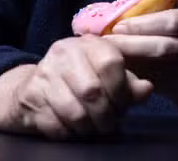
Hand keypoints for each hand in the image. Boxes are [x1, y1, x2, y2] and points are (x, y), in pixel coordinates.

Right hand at [0, 35, 153, 138]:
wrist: (29, 88)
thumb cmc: (77, 80)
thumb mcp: (104, 75)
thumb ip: (128, 82)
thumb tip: (147, 89)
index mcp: (87, 43)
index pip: (111, 63)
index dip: (121, 89)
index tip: (123, 104)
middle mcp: (63, 53)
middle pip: (92, 91)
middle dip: (106, 115)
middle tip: (109, 124)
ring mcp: (44, 74)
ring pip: (74, 112)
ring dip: (88, 128)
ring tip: (93, 129)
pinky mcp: (29, 96)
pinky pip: (55, 125)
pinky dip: (68, 133)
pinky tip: (72, 130)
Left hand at [108, 0, 177, 119]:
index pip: (174, 22)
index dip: (143, 24)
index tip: (119, 25)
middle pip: (164, 49)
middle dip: (131, 46)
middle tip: (105, 43)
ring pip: (159, 71)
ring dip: (130, 64)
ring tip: (106, 57)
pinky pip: (157, 85)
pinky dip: (137, 78)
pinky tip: (119, 72)